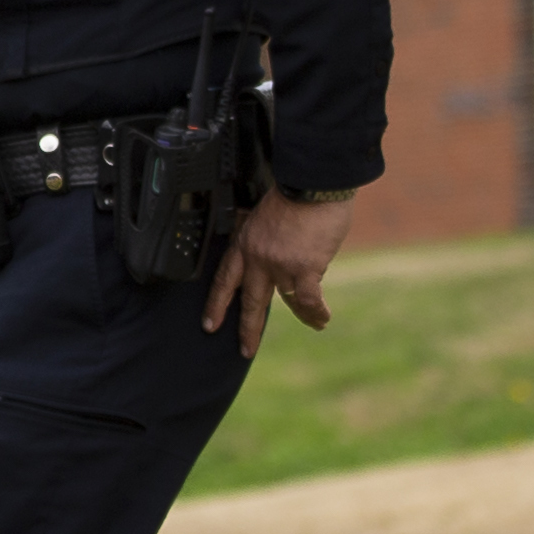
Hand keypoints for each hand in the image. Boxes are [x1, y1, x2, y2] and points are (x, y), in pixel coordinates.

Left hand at [203, 193, 358, 354]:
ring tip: (315, 322)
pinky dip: (317, 312)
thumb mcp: (264, 214)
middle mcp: (259, 258)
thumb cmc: (295, 194)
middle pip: (250, 300)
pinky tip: (323, 319)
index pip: (225, 279)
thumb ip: (264, 237)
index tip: (210, 324)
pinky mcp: (304, 268)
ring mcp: (280, 265)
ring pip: (288, 300)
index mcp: (245, 243)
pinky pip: (308, 300)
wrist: (312, 183)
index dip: (217, 304)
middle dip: (247, 328)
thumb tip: (274, 250)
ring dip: (304, 313)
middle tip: (245, 349)